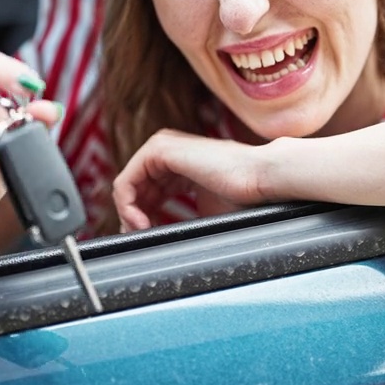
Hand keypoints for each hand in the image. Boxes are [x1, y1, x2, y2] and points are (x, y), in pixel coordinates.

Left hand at [112, 129, 275, 231]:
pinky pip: (126, 182)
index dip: (144, 216)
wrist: (258, 178)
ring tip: (142, 233)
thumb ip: (180, 217)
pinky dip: (127, 206)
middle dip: (133, 217)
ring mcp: (162, 146)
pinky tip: (141, 222)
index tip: (149, 237)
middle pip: (136, 189)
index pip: (149, 191)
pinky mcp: (158, 149)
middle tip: (141, 239)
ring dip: (129, 214)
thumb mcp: (203, 210)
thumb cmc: (242, 197)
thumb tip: (159, 238)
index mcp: (179, 162)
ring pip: (127, 186)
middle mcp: (168, 150)